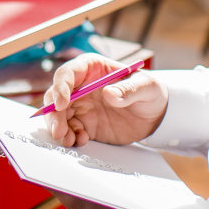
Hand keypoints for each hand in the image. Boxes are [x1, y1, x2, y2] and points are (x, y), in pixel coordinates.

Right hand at [43, 53, 167, 147]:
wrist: (154, 115)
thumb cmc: (149, 92)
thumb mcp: (146, 86)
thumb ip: (129, 89)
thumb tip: (109, 94)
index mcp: (91, 68)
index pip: (67, 73)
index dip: (61, 87)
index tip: (62, 104)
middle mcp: (80, 86)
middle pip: (55, 95)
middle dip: (53, 113)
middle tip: (59, 130)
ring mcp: (80, 105)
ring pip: (57, 114)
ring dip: (57, 128)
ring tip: (69, 140)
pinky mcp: (84, 123)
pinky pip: (69, 129)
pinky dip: (70, 137)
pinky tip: (81, 140)